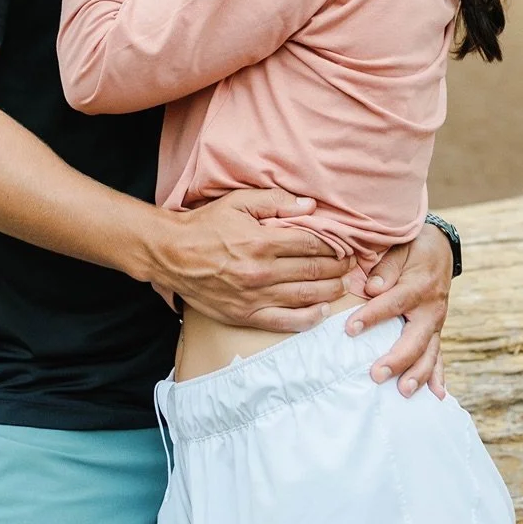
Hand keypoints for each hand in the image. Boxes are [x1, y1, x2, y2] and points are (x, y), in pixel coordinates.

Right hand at [153, 188, 356, 330]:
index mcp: (261, 240)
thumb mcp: (238, 202)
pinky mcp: (245, 315)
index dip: (334, 244)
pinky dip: (307, 319)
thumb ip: (275, 201)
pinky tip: (321, 312)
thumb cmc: (206, 225)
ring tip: (342, 284)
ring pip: (305, 296)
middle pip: (313, 270)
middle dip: (338, 267)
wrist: (171, 254)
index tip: (346, 244)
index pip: (311, 243)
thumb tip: (310, 205)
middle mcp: (261, 271)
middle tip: (351, 264)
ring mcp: (254, 296)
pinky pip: (284, 322)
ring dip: (330, 290)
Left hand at [342, 221, 452, 399]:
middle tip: (376, 374)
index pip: (393, 304)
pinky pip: (438, 355)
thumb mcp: (399, 249)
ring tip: (403, 391)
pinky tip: (437, 396)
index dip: (371, 317)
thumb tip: (371, 290)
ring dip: (417, 374)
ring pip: (429, 353)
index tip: (349, 329)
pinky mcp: (437, 331)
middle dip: (397, 359)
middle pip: (415, 338)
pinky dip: (437, 375)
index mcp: (418, 286)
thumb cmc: (412, 248)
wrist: (440, 248)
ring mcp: (436, 323)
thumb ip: (386, 270)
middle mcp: (431, 308)